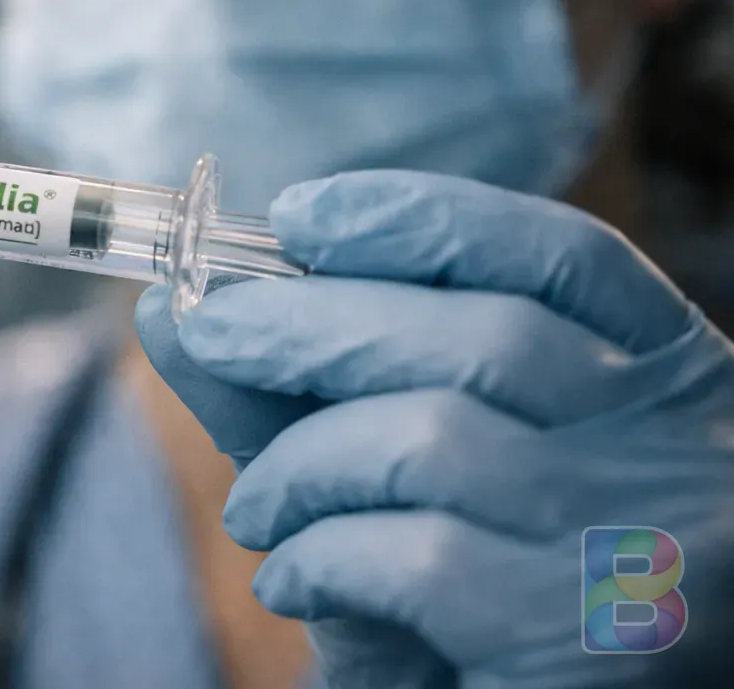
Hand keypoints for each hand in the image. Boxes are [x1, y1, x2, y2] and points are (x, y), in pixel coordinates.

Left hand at [138, 171, 733, 687]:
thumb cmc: (463, 603)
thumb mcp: (399, 481)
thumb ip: (301, 395)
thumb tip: (173, 308)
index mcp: (669, 387)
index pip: (561, 257)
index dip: (425, 219)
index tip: (299, 214)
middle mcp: (691, 454)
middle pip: (488, 333)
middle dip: (317, 319)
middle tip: (211, 330)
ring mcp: (653, 546)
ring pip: (434, 437)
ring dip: (302, 463)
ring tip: (254, 512)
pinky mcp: (591, 642)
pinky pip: (415, 556)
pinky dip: (319, 555)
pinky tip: (293, 582)